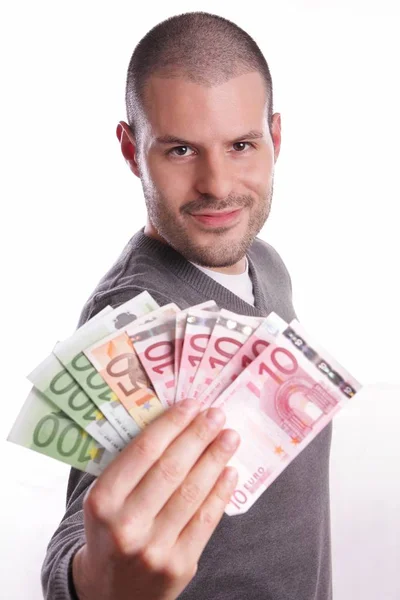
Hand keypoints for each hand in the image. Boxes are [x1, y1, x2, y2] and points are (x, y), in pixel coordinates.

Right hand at [72, 399, 239, 599]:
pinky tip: (230, 471)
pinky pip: (206, 520)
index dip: (172, 424)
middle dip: (199, 436)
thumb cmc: (109, 532)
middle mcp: (126, 524)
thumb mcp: (105, 500)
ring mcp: (154, 548)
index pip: (144, 451)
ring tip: (229, 437)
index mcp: (102, 501)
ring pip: (192, 492)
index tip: (192, 404)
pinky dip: (221, 492)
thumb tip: (176, 423)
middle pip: (172, 468)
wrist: (110, 593)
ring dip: (215, 459)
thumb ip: (131, 467)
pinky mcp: (179, 565)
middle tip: (217, 414)